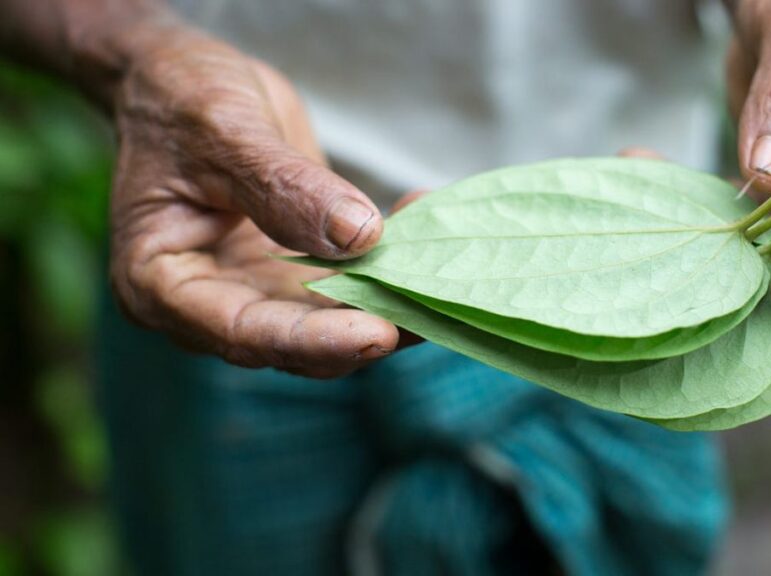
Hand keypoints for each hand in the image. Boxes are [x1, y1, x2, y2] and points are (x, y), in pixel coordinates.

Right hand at [109, 26, 399, 377]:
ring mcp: (253, 291)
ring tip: (440, 268)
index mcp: (160, 283)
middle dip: (366, 329)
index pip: (242, 331)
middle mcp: (208, 303)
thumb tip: (359, 236)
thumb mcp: (224, 132)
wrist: (180, 81)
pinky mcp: (291, 273)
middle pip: (295, 343)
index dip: (312, 339)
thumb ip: (284, 188)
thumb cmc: (179, 99)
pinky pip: (347, 286)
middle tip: (430, 304)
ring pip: (330, 324)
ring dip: (388, 302)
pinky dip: (387, 267)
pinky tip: (423, 229)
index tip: (378, 332)